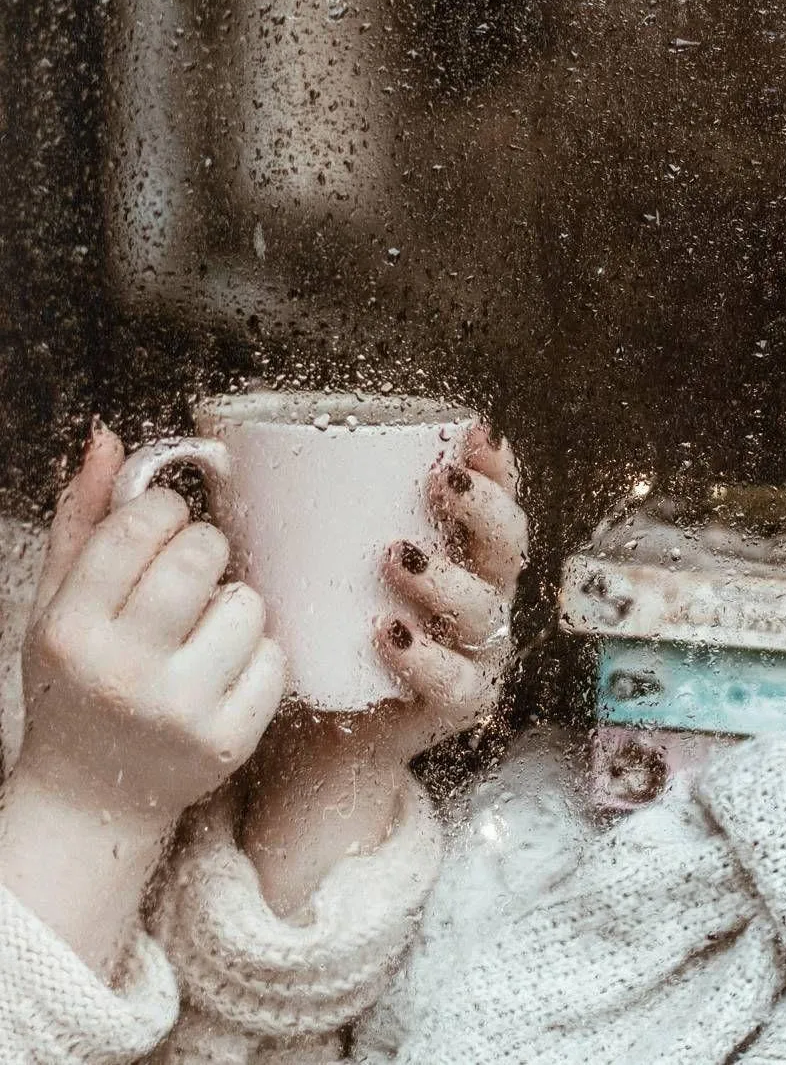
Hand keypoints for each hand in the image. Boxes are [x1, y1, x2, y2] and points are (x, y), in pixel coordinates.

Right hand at [0, 423, 284, 976]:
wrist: (88, 802)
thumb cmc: (76, 687)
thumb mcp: (55, 605)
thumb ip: (82, 520)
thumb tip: (108, 439)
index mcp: (69, 630)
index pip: (138, 527)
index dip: (163, 509)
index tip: (165, 522)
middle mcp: (120, 672)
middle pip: (202, 555)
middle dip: (206, 548)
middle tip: (194, 571)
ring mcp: (178, 711)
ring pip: (248, 603)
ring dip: (235, 604)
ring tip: (204, 629)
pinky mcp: (228, 742)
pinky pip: (275, 659)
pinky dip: (258, 656)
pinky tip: (226, 671)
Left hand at [240, 426, 526, 915]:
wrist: (315, 729)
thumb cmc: (319, 625)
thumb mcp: (316, 563)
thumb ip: (294, 510)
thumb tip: (224, 447)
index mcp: (459, 553)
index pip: (496, 500)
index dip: (496, 467)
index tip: (472, 433)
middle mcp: (479, 598)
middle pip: (507, 548)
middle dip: (483, 510)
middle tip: (441, 484)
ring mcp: (472, 654)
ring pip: (483, 612)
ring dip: (445, 579)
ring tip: (396, 557)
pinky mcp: (450, 705)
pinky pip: (453, 682)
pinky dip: (425, 658)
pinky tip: (389, 634)